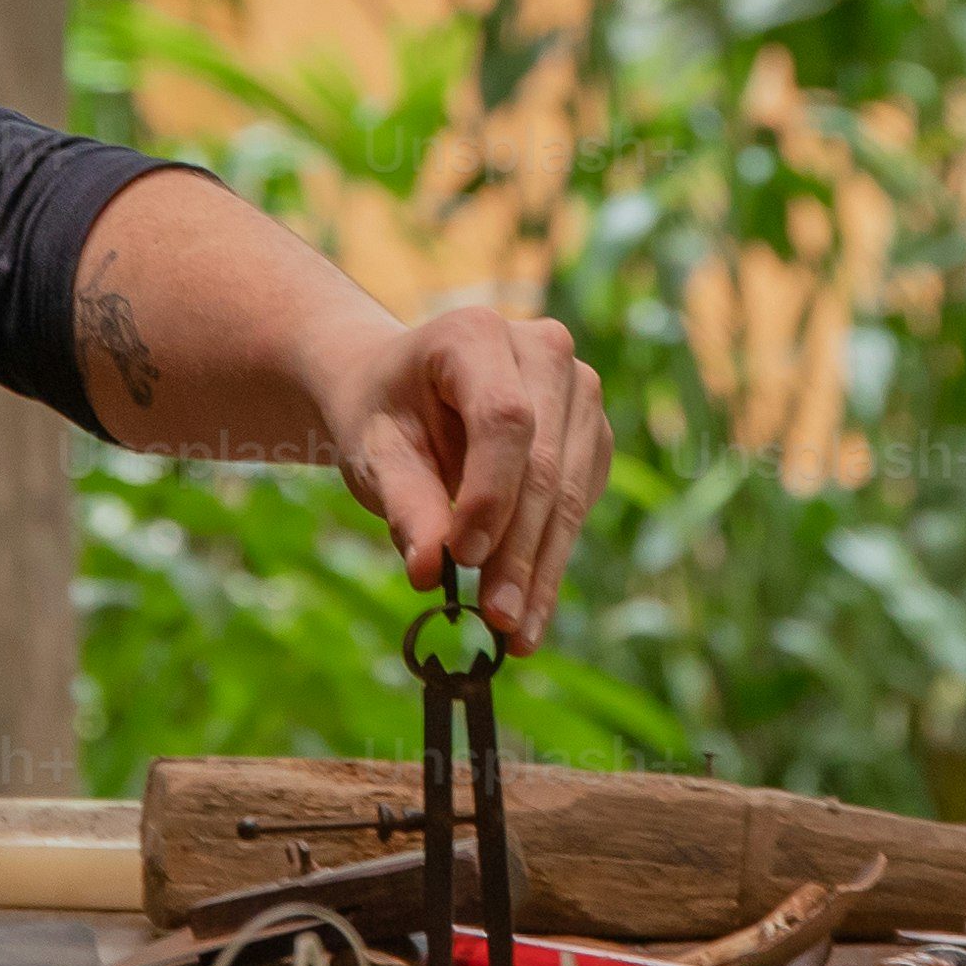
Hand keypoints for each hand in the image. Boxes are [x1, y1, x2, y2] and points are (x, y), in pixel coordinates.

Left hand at [326, 302, 609, 647]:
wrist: (400, 393)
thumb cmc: (382, 416)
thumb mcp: (373, 452)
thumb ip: (402, 505)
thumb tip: (426, 572)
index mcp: (476, 334)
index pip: (505, 419)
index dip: (491, 493)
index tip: (462, 559)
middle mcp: (543, 349)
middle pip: (545, 462)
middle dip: (518, 550)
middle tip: (495, 618)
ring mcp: (578, 390)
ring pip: (571, 491)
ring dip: (542, 568)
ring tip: (514, 631)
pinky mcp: (592, 434)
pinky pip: (582, 503)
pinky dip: (552, 560)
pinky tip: (530, 609)